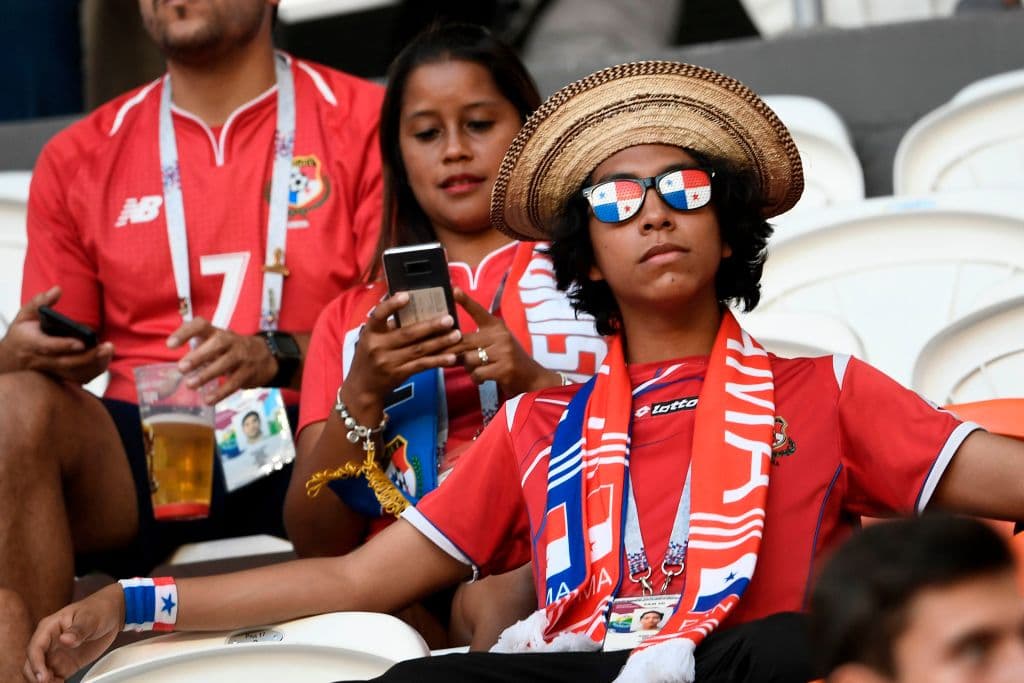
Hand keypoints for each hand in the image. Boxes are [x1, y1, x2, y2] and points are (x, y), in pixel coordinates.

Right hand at [0, 287, 112, 382]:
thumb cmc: (22, 334)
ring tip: (108, 352)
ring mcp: (50, 372)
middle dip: (88, 356)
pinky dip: (92, 371)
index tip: (81, 342)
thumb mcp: (25, 315)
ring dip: (94, 364)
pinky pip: (78, 379)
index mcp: (31, 343)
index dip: (64, 345)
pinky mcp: (58, 378)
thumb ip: (39, 302)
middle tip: (108, 347)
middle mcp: (40, 360)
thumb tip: (57, 289)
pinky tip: (104, 360)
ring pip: (74, 373)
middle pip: (66, 362)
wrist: (11, 359)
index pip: (48, 346)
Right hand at [23, 583, 123, 682]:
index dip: (36, 664)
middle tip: (50, 682)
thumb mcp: (90, 617)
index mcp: (49, 627)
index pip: (35, 648)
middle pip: (31, 663)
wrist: (113, 614)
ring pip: (39, 673)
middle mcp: (48, 643)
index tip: (43, 676)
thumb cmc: (98, 609)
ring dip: (43, 681)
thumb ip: (78, 630)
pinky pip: (53, 678)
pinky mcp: (65, 664)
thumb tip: (65, 639)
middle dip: (36, 676)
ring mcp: (55, 654)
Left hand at [167, 318, 274, 403]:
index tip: (170, 345)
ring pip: (226, 363)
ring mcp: (242, 356)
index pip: (201, 325)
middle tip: (181, 368)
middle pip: (217, 343)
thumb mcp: (217, 343)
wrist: (266, 356)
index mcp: (217, 332)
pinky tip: (208, 400)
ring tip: (190, 385)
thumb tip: (174, 370)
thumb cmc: (231, 350)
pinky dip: (221, 392)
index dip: (185, 332)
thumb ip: (198, 350)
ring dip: (207, 374)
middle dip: (198, 355)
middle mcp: (231, 341)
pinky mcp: (249, 372)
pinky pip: (234, 382)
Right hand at [341, 291, 461, 422]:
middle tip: (449, 318)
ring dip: (440, 342)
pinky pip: (422, 366)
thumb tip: (412, 306)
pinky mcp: (399, 374)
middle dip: (431, 326)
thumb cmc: (369, 358)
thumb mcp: (370, 339)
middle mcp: (378, 346)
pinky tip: (451, 357)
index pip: (378, 315)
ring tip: (456, 335)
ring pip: (418, 350)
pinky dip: (437, 361)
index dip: (392, 305)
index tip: (407, 295)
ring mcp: (389, 362)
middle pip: (407, 334)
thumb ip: (387, 326)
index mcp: (370, 333)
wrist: (362, 388)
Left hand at [449, 287, 560, 397]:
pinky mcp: (504, 368)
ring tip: (475, 370)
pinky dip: (476, 378)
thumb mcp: (494, 344)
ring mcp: (503, 352)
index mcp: (496, 326)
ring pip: (468, 359)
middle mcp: (500, 335)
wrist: (531, 378)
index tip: (454, 289)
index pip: (478, 312)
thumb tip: (448, 344)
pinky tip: (482, 379)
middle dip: (452, 352)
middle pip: (464, 341)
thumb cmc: (507, 360)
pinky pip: (477, 373)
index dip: (465, 301)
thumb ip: (475, 342)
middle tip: (445, 358)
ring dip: (468, 368)